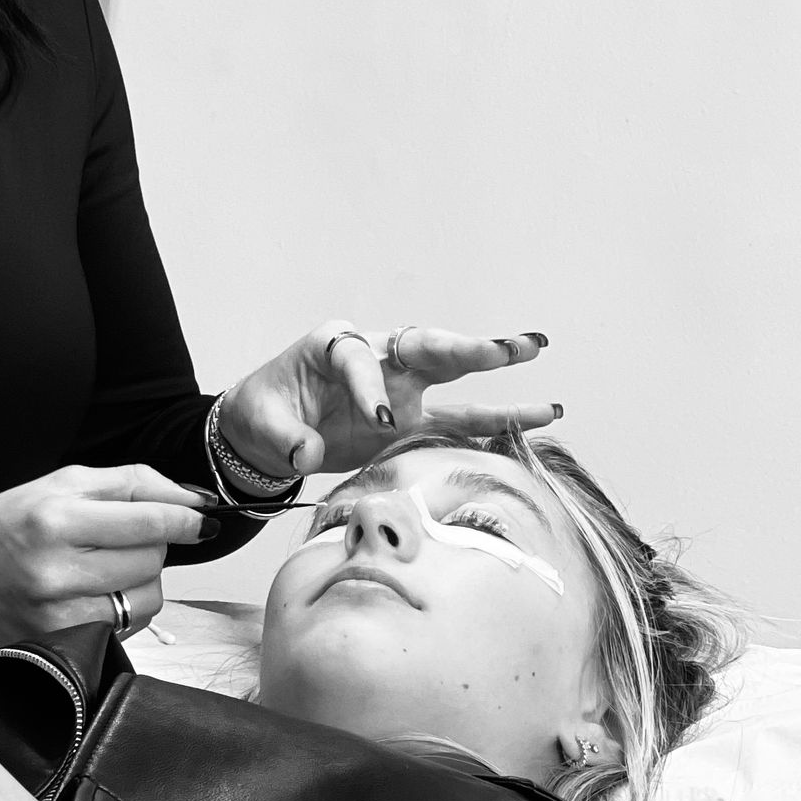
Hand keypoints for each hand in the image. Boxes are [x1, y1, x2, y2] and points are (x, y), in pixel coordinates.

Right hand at [0, 464, 214, 660]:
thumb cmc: (7, 524)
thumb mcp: (61, 483)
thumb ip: (129, 483)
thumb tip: (191, 499)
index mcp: (56, 519)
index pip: (150, 521)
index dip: (186, 519)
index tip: (201, 518)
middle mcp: (57, 569)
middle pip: (153, 558)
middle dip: (155, 543)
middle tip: (126, 536)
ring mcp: (60, 613)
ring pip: (148, 596)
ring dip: (143, 578)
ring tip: (110, 565)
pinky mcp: (64, 641)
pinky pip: (127, 624)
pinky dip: (126, 607)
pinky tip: (98, 592)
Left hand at [214, 322, 560, 479]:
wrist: (264, 435)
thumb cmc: (261, 413)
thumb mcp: (262, 421)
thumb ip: (285, 437)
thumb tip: (307, 454)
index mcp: (333, 346)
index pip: (358, 358)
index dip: (370, 386)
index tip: (378, 421)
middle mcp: (375, 359)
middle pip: (424, 346)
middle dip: (466, 348)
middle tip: (512, 348)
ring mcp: (398, 391)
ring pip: (452, 379)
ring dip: (494, 371)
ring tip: (539, 356)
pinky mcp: (410, 425)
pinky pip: (457, 423)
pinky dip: (494, 423)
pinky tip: (539, 417)